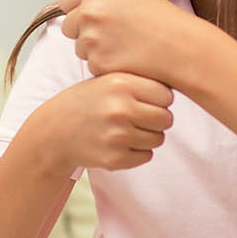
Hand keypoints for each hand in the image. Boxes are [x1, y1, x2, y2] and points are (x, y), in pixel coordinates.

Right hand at [34, 71, 174, 173]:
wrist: (55, 131)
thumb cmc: (87, 102)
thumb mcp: (108, 79)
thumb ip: (140, 81)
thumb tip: (182, 83)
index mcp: (121, 83)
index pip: (167, 96)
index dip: (158, 99)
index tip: (145, 101)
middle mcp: (120, 108)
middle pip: (167, 118)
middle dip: (156, 119)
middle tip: (137, 117)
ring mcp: (118, 135)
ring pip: (158, 139)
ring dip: (147, 136)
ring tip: (125, 129)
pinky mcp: (115, 158)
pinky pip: (146, 156)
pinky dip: (137, 152)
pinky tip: (118, 143)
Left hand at [59, 0, 196, 83]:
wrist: (181, 49)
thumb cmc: (163, 22)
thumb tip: (84, 3)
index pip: (67, 1)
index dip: (76, 10)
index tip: (85, 17)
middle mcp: (90, 12)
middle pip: (68, 26)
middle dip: (83, 32)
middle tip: (110, 36)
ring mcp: (91, 39)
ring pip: (80, 48)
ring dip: (95, 51)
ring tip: (124, 48)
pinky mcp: (97, 63)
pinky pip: (92, 66)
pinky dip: (105, 66)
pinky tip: (126, 60)